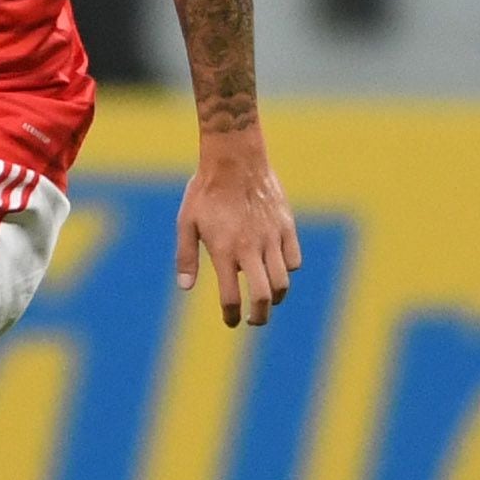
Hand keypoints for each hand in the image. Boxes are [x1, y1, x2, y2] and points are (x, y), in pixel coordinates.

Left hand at [175, 134, 301, 329]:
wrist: (235, 158)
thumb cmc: (206, 190)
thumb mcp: (186, 222)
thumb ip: (185, 256)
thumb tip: (185, 287)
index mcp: (223, 250)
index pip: (231, 298)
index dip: (230, 316)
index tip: (231, 321)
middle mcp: (249, 248)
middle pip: (263, 298)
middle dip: (259, 317)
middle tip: (254, 320)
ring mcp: (271, 238)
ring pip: (283, 282)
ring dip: (276, 298)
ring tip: (267, 299)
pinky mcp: (286, 226)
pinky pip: (294, 260)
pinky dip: (287, 269)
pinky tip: (276, 268)